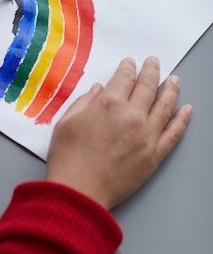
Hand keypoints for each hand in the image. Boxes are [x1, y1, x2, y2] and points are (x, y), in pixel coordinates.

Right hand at [45, 56, 192, 209]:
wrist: (79, 191)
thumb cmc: (68, 157)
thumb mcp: (66, 122)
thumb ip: (84, 101)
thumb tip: (96, 90)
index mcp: (108, 104)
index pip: (124, 78)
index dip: (128, 68)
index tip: (130, 63)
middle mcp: (131, 115)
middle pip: (147, 86)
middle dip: (152, 71)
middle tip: (154, 62)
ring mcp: (146, 135)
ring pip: (165, 105)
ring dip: (171, 89)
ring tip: (174, 80)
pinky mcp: (154, 155)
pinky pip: (174, 133)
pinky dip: (182, 119)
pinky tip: (186, 110)